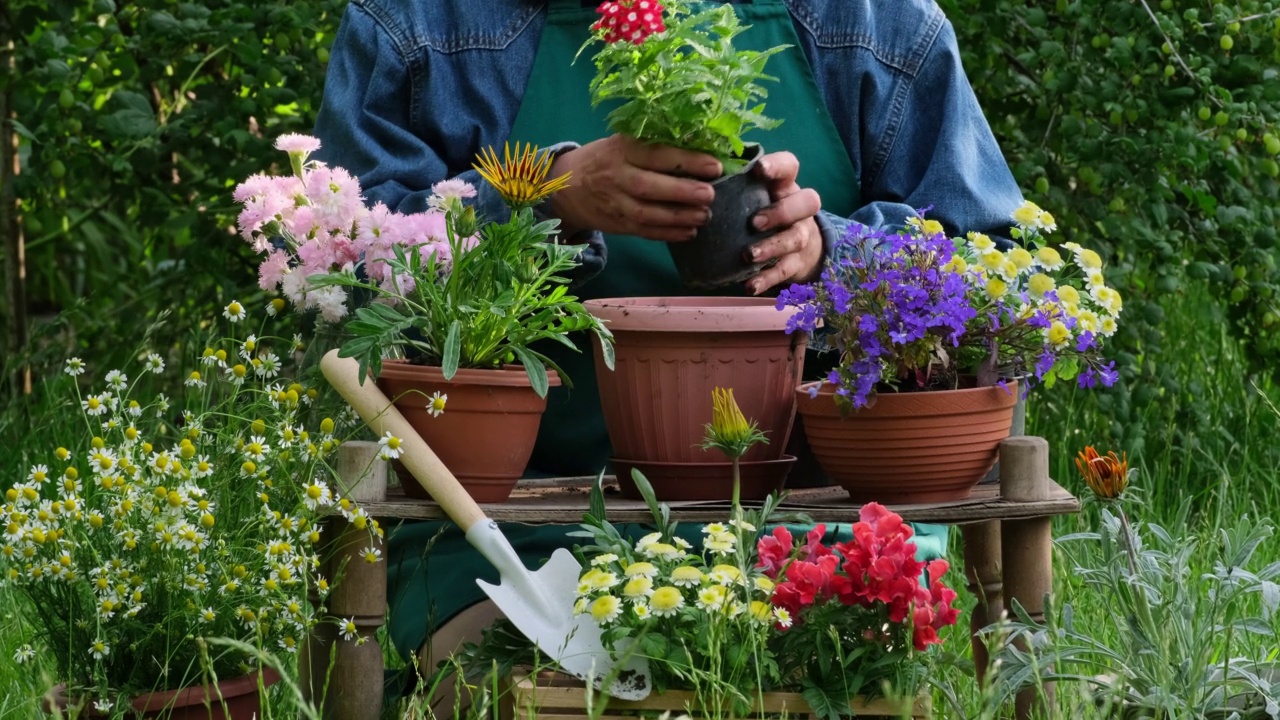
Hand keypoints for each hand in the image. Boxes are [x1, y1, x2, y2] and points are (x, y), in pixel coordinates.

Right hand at [547, 135, 721, 242]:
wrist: (566, 187)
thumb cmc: (605, 159)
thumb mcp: (622, 143)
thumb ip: (652, 148)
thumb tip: (701, 152)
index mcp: (621, 149)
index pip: (656, 154)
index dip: (686, 161)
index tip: (714, 166)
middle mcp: (616, 176)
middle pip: (650, 187)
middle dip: (683, 192)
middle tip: (710, 195)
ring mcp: (614, 202)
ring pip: (647, 213)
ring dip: (679, 217)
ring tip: (704, 216)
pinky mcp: (616, 224)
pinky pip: (643, 231)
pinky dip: (668, 234)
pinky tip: (688, 233)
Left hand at [743, 151, 823, 294]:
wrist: (799, 248)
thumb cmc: (765, 211)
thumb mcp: (755, 195)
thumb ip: (734, 186)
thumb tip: (695, 177)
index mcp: (785, 185)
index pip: (789, 166)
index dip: (778, 166)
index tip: (759, 169)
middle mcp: (799, 208)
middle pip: (807, 201)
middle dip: (780, 212)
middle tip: (754, 222)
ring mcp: (801, 235)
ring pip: (796, 238)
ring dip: (772, 246)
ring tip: (749, 255)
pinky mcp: (796, 262)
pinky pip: (785, 271)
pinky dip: (767, 279)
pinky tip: (751, 285)